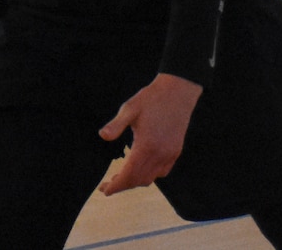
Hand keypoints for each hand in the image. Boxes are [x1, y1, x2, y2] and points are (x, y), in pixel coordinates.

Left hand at [97, 73, 202, 193]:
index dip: (115, 186)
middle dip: (122, 186)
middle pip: (138, 180)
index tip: (104, 190)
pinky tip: (142, 169)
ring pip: (150, 178)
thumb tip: (102, 136)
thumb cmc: (152, 98)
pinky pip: (162, 172)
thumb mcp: (130, 108)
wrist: (178, 91)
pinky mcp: (176, 151)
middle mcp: (159, 154)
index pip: (128, 175)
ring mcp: (170, 154)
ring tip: (122, 177)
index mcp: (146, 146)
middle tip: (108, 184)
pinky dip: (150, 175)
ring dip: (135, 181)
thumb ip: (116, 125)